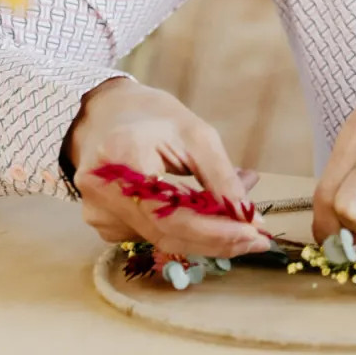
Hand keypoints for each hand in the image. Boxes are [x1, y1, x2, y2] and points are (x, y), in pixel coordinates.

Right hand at [65, 78, 272, 259]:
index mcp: (123, 158)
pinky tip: (206, 216)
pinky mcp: (104, 224)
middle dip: (217, 241)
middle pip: (167, 235)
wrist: (105, 114)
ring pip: (162, 240)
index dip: (215, 232)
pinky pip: (152, 235)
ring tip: (238, 219)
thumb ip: (222, 178)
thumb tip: (250, 218)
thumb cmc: (153, 118)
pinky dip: (183, 231)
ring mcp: (98, 213)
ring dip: (205, 237)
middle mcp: (102, 193)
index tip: (255, 235)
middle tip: (257, 238)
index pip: (171, 215)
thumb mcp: (196, 135)